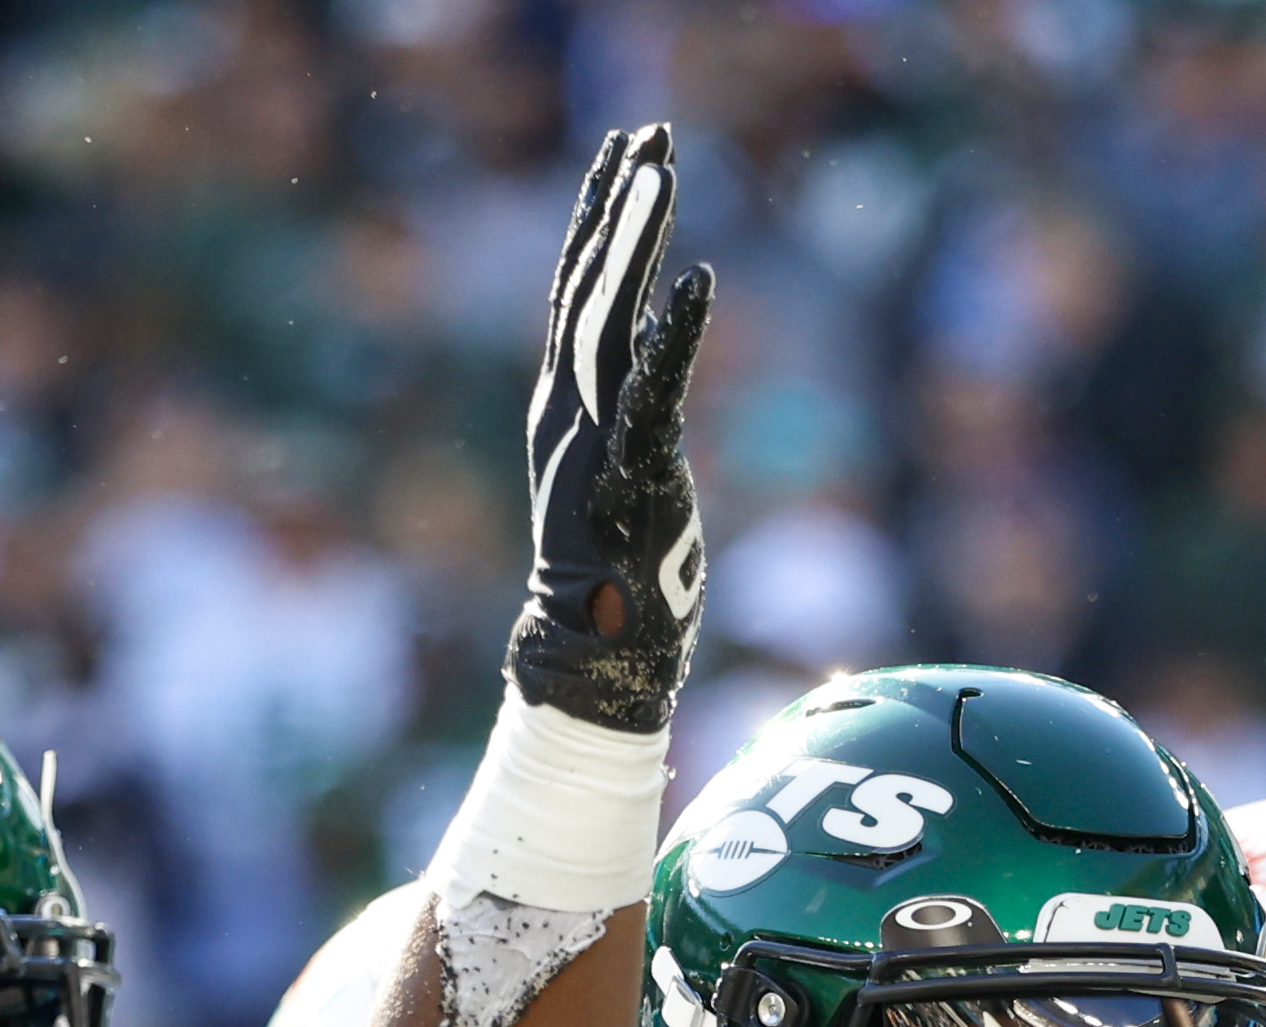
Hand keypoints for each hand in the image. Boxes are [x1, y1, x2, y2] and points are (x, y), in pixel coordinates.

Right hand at [508, 125, 711, 734]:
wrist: (595, 655)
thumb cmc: (619, 573)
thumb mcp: (625, 461)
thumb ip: (636, 390)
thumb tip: (662, 319)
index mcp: (564, 405)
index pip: (576, 290)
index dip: (597, 218)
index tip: (625, 155)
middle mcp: (567, 409)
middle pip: (586, 281)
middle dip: (616, 202)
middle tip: (649, 133)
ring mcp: (593, 438)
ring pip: (608, 314)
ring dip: (634, 237)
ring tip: (660, 170)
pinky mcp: (629, 470)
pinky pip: (655, 386)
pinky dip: (678, 331)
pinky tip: (702, 277)